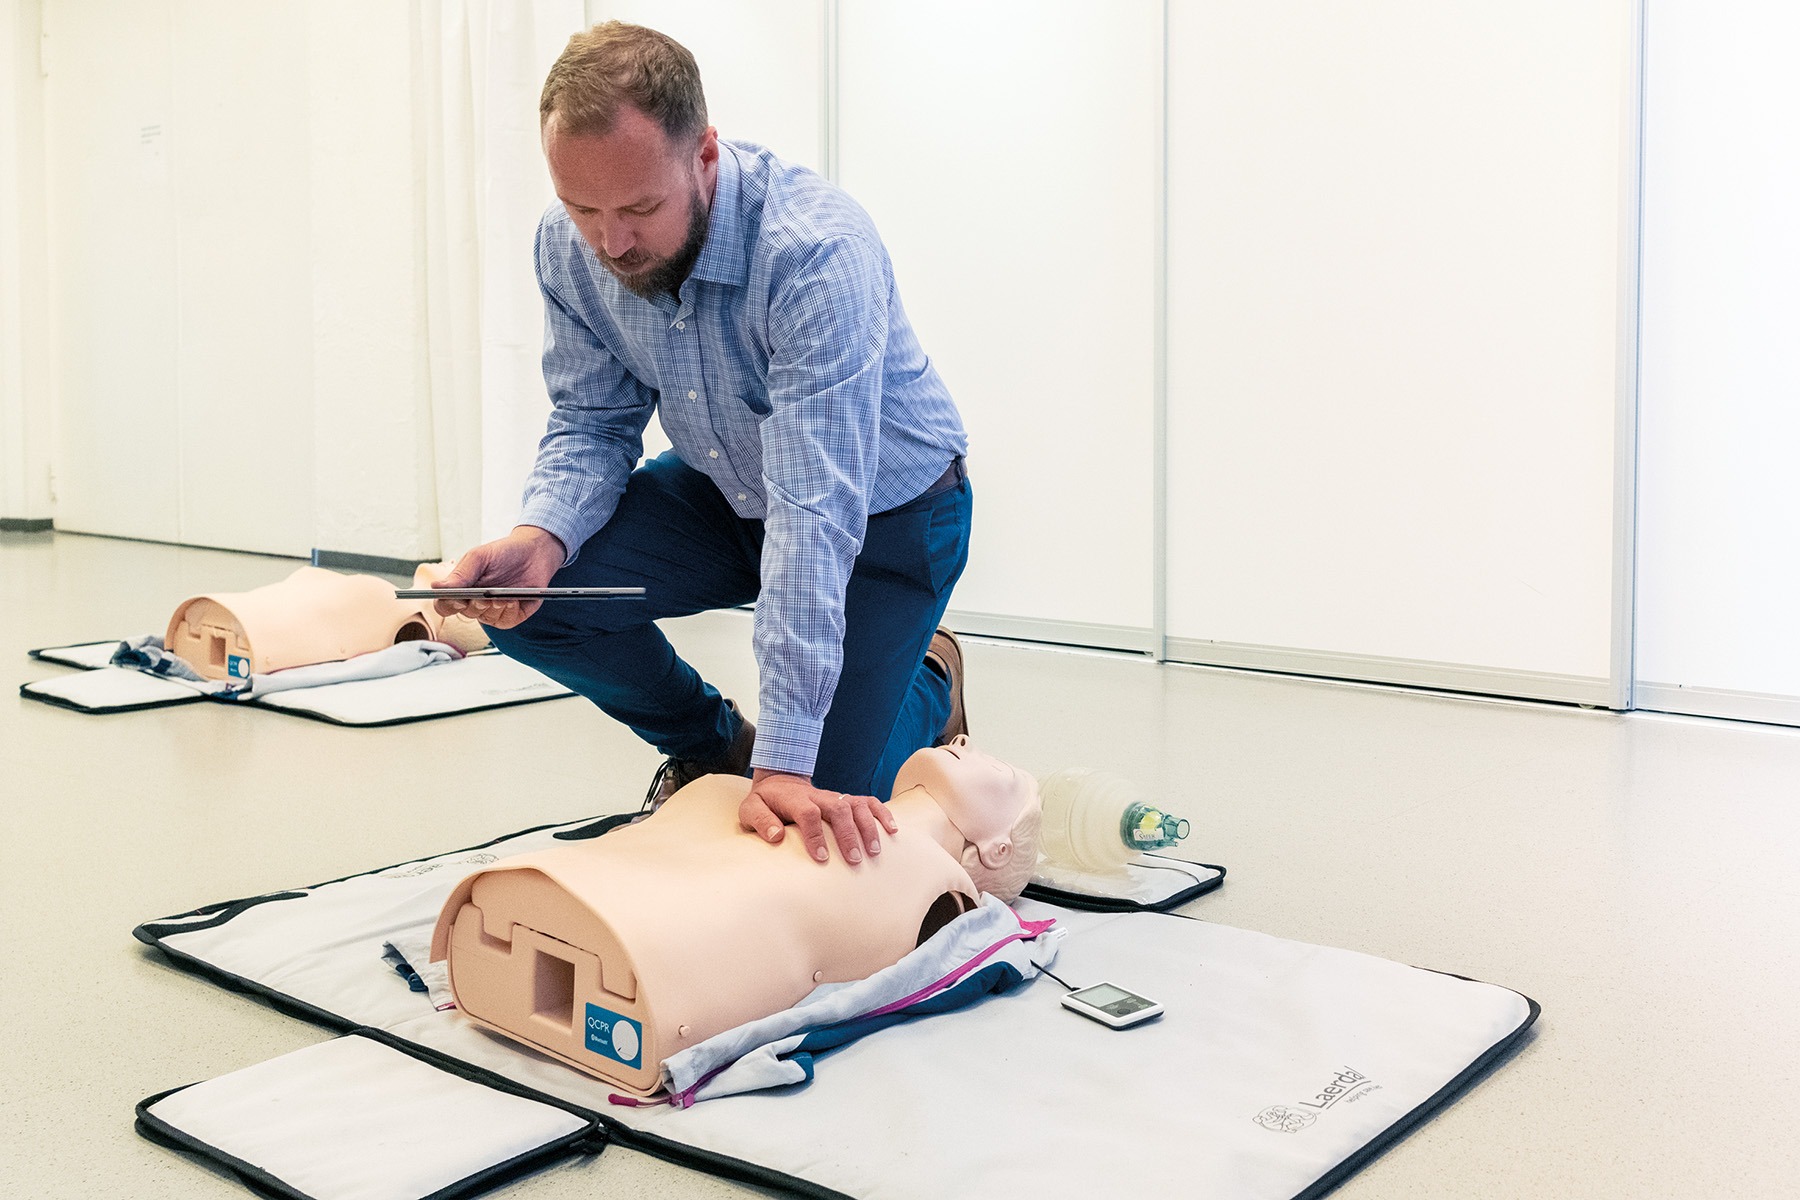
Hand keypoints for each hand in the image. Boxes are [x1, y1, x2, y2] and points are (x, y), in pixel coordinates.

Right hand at [431, 526, 565, 628]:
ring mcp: (493, 611)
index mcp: (461, 589)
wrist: (533, 553)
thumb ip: (461, 574)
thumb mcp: (479, 558)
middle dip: (474, 605)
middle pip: (465, 613)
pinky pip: (504, 621)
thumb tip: (437, 587)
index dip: (447, 604)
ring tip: (501, 597)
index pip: (444, 604)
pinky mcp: (511, 616)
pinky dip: (508, 612)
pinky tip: (512, 600)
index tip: (457, 598)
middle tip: (483, 597)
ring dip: (492, 608)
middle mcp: (475, 603)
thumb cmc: (503, 553)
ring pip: (485, 619)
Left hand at [739, 768, 898, 864]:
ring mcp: (834, 796)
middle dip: (848, 835)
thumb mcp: (750, 809)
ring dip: (868, 827)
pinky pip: (868, 802)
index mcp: (795, 799)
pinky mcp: (845, 799)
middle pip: (839, 809)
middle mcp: (818, 796)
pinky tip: (893, 830)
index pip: (808, 814)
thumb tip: (776, 835)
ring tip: (875, 852)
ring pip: (857, 805)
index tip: (821, 859)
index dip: (815, 836)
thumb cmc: (765, 802)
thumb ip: (761, 821)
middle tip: (854, 860)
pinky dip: (882, 813)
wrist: (780, 781)